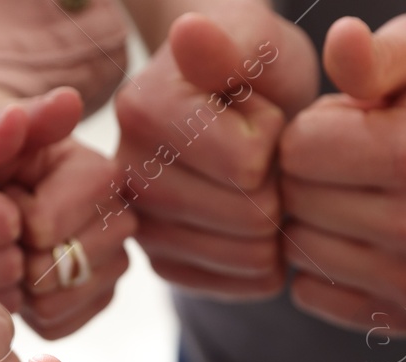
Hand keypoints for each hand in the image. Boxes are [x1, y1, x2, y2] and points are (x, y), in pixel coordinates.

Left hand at [0, 88, 137, 337]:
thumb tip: (68, 99)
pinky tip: (11, 283)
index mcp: (92, 168)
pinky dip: (22, 312)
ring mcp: (112, 263)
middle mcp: (117, 215)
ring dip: (11, 286)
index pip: (46, 224)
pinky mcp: (96, 302)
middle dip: (6, 256)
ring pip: (55, 299)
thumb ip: (0, 129)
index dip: (5, 221)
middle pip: (56, 266)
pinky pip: (56, 324)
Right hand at [114, 0, 317, 299]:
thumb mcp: (258, 40)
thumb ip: (232, 43)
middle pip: (249, 216)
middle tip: (264, 152)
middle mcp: (125, 173)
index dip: (275, 139)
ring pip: (247, 256)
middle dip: (279, 184)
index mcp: (143, 109)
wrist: (235, 101)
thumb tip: (189, 32)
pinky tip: (255, 220)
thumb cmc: (254, 66)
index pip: (248, 165)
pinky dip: (265, 258)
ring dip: (276, 223)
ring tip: (258, 181)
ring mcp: (141, 224)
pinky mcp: (163, 263)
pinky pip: (240, 284)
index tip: (257, 110)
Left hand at [279, 15, 405, 333]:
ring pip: (299, 249)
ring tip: (348, 197)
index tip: (336, 126)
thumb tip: (343, 41)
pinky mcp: (400, 315)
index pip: (298, 149)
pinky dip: (316, 264)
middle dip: (302, 175)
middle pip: (295, 201)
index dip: (304, 130)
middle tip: (342, 164)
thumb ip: (375, 51)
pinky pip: (312, 292)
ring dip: (307, 221)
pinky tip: (348, 237)